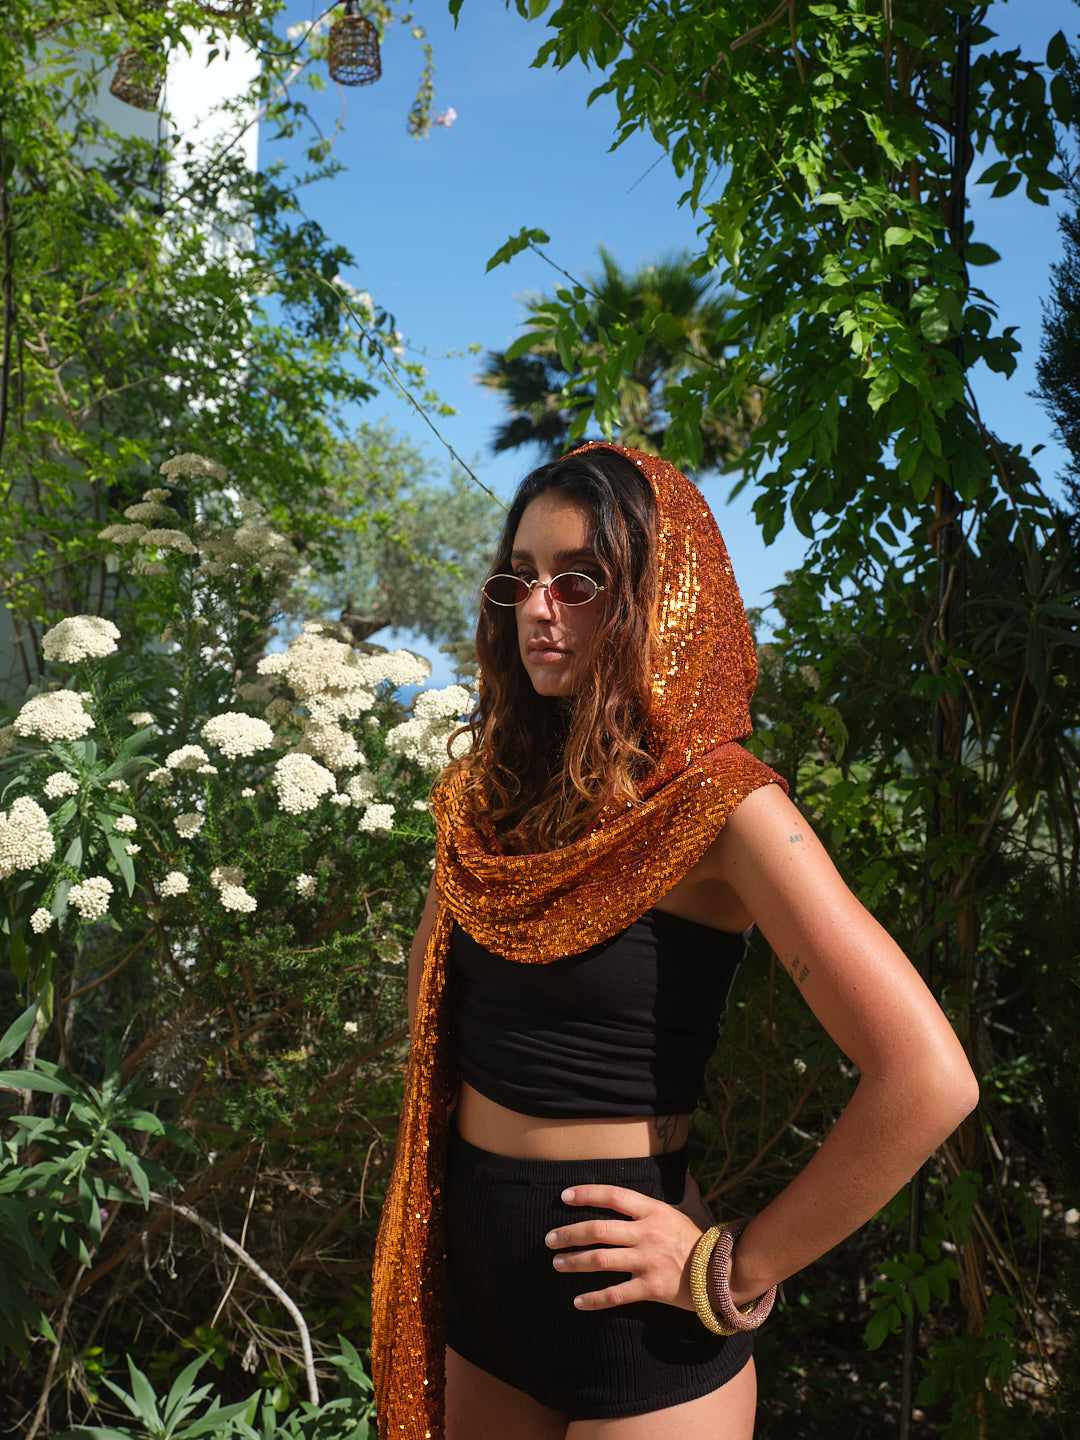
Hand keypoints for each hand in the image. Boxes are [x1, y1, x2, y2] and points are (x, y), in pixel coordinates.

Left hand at [543, 1182, 704, 1311]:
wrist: (724, 1274)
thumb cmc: (704, 1240)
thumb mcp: (693, 1210)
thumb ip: (685, 1191)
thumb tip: (687, 1172)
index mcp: (654, 1211)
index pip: (613, 1196)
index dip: (587, 1194)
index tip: (565, 1196)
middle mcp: (647, 1233)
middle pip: (598, 1230)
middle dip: (569, 1233)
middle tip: (549, 1238)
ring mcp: (648, 1261)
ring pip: (600, 1260)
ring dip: (574, 1261)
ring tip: (557, 1263)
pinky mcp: (651, 1288)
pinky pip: (615, 1294)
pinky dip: (594, 1300)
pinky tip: (577, 1302)